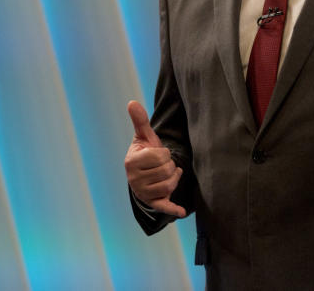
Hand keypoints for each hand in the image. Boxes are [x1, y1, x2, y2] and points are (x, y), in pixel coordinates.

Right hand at [124, 100, 185, 216]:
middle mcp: (134, 180)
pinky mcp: (152, 203)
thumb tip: (132, 102)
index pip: (161, 156)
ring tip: (168, 174)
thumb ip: (140, 121)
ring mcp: (142, 193)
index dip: (165, 154)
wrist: (144, 174)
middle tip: (164, 165)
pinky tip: (181, 211)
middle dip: (170, 166)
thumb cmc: (146, 153)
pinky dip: (173, 209)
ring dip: (174, 178)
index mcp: (132, 162)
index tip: (160, 155)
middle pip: (167, 171)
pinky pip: (163, 206)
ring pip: (170, 184)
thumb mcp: (143, 137)